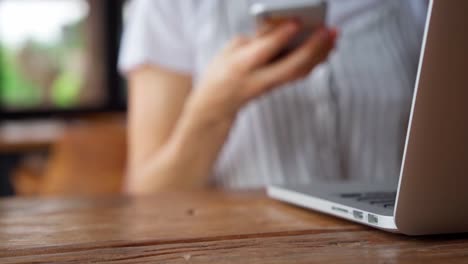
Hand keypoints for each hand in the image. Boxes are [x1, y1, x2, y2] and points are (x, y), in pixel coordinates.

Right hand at [189, 21, 337, 120]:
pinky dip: (316, 60)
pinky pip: (300, 74)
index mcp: (240, 66)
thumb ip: (254, 39)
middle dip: (313, 47)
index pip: (264, 51)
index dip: (282, 36)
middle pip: (291, 66)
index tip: (298, 21)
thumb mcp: (228, 51)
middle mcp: (258, 79)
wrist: (216, 105)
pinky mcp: (277, 87)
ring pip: (300, 72)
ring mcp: (270, 86)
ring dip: (321, 54)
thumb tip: (281, 26)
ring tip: (334, 35)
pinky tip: (326, 47)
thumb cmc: (220, 72)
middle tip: (328, 29)